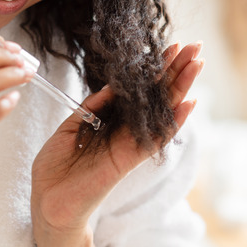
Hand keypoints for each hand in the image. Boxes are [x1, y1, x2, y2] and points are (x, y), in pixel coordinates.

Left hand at [30, 42, 203, 236]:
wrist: (48, 199)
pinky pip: (156, 138)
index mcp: (112, 118)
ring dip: (182, 87)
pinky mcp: (130, 159)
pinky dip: (174, 122)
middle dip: (177, 70)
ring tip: (198, 63)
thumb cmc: (56, 165)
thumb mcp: (71, 125)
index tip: (172, 47)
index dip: (155, 68)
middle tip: (196, 47)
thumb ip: (93, 106)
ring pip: (163, 111)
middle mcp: (126, 129)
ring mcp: (131, 143)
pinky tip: (189, 103)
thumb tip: (112, 86)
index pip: (139, 88)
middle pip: (158, 95)